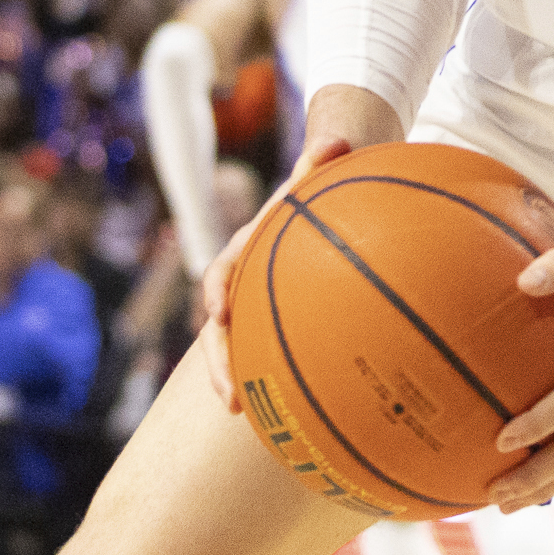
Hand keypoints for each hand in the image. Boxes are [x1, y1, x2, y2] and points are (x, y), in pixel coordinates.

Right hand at [200, 133, 354, 411]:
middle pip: (220, 328)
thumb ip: (319, 162)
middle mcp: (243, 283)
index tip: (217, 314)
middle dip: (218, 361)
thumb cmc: (311, 195)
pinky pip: (267, 352)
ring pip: (237, 348)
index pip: (222, 272)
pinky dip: (272, 378)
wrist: (310, 207)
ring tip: (244, 413)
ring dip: (235, 379)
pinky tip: (295, 411)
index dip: (217, 294)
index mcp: (245, 250)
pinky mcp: (273, 324)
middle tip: (229, 396)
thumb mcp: (312, 179)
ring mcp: (254, 307)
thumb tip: (337, 140)